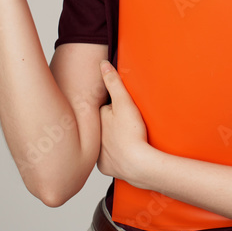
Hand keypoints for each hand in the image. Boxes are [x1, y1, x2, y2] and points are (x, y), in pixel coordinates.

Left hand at [97, 61, 152, 186]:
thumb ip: (113, 82)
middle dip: (108, 125)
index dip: (111, 108)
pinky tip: (123, 154)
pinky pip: (108, 159)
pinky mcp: (105, 167)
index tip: (119, 109)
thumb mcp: (124, 102)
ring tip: (124, 139)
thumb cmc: (132, 133)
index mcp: (96, 120)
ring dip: (110, 141)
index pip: (101, 110)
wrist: (139, 163)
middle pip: (101, 127)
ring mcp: (97, 154)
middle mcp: (92, 137)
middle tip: (124, 125)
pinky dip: (115, 157)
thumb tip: (102, 63)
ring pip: (103, 143)